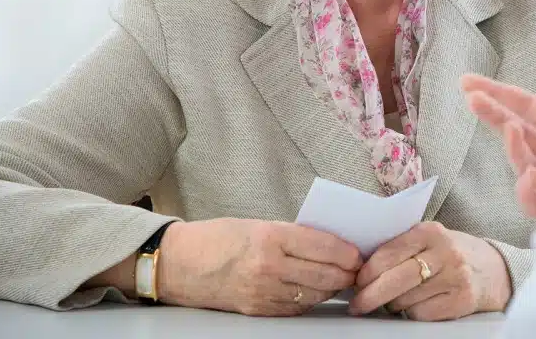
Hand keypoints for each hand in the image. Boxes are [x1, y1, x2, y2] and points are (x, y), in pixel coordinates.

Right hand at [157, 218, 361, 315]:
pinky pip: (295, 308)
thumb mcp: (257, 225)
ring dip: (332, 289)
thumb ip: (291, 234)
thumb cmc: (216, 238)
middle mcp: (269, 266)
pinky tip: (317, 293)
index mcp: (271, 237)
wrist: (177, 264)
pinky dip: (311, 300)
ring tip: (341, 281)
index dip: (347, 252)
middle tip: (357, 270)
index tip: (357, 253)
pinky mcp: (256, 309)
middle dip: (347, 273)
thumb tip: (326, 243)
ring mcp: (262, 291)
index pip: (323, 246)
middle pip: (324, 274)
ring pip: (313, 294)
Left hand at [348, 222, 510, 319]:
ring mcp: (455, 276)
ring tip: (397, 299)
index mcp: (430, 231)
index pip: (388, 253)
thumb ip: (401, 247)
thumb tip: (361, 269)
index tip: (356, 283)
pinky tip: (418, 304)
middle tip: (358, 304)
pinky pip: (421, 314)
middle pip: (395, 279)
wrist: (491, 269)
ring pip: (405, 300)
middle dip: (370, 295)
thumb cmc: (449, 254)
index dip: (366, 272)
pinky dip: (413, 313)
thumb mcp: (428, 240)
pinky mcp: (461, 300)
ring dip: (393, 305)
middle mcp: (445, 252)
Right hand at [462, 69, 535, 221]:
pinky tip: (533, 174)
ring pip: (522, 164)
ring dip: (513, 148)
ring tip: (511, 129)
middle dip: (493, 114)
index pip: (528, 108)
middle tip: (471, 98)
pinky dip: (528, 189)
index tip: (469, 82)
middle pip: (517, 130)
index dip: (500, 94)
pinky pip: (535, 203)